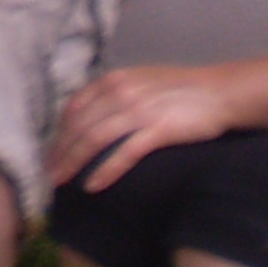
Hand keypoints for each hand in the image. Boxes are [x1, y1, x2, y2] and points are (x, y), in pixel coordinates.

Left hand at [50, 64, 232, 191]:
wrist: (219, 92)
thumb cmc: (180, 90)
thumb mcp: (139, 83)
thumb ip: (115, 95)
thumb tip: (94, 115)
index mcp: (112, 81)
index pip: (74, 108)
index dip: (59, 131)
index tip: (51, 152)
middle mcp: (118, 93)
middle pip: (78, 125)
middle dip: (59, 151)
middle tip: (48, 173)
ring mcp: (137, 111)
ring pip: (94, 139)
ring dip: (73, 162)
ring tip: (60, 182)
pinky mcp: (157, 130)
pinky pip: (123, 153)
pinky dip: (105, 170)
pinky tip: (93, 186)